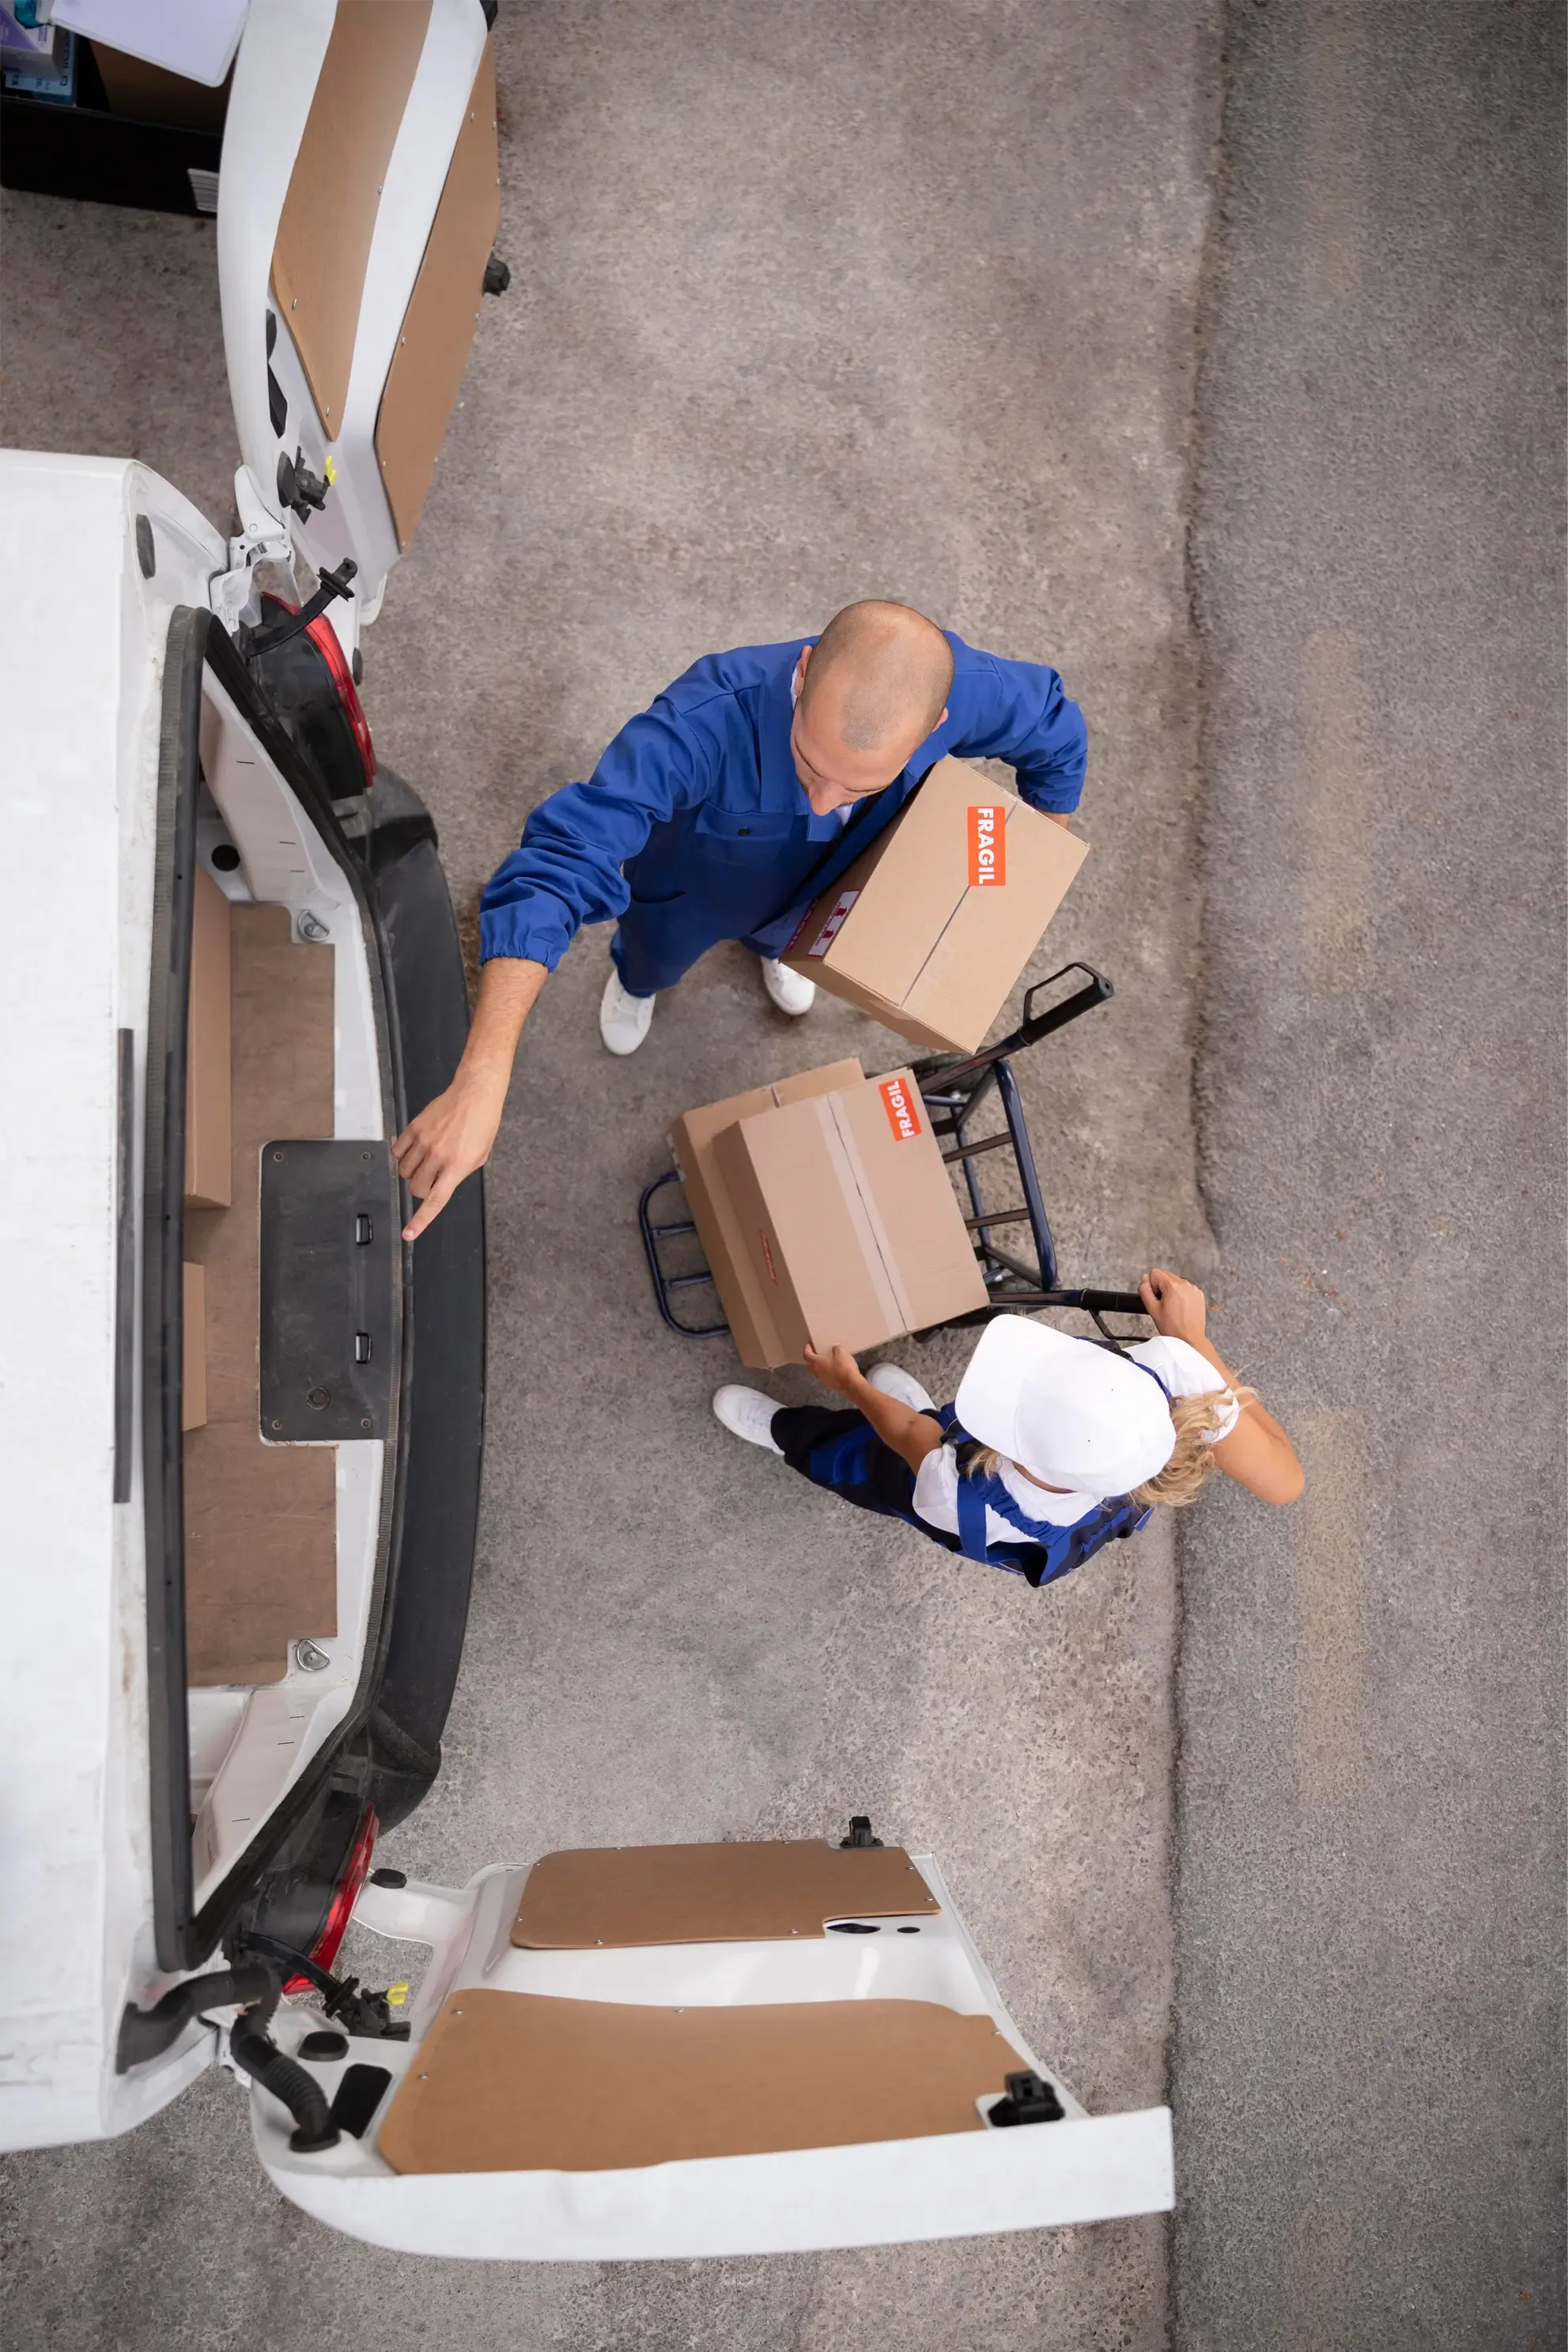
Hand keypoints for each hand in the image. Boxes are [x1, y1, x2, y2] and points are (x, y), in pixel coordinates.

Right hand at [394, 1068, 504, 1241]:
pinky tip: (415, 1149)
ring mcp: (424, 1142)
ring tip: (427, 1159)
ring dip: (412, 1172)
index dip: (420, 1221)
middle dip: (421, 1189)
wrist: (474, 1094)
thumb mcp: (479, 1156)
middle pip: (415, 1188)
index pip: (435, 1201)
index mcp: (457, 1167)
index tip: (408, 1234)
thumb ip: (460, 1174)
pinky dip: (402, 1155)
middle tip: (431, 1178)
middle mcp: (438, 1156)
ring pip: (404, 1172)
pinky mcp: (414, 1129)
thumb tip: (442, 1185)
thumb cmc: (481, 1124)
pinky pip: (397, 1152)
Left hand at [803, 1342, 864, 1398]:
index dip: (807, 1348)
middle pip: (809, 1364)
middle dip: (812, 1358)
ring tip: (826, 1360)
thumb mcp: (841, 1351)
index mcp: (816, 1363)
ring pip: (816, 1371)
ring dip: (819, 1365)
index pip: (806, 1354)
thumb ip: (835, 1348)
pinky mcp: (829, 1384)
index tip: (809, 1344)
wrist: (851, 1384)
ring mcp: (822, 1379)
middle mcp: (816, 1372)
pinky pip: (824, 1376)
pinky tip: (833, 1368)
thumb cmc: (844, 1367)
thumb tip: (834, 1349)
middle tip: (817, 1352)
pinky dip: (826, 1371)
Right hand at [1139, 1267, 1207, 1344]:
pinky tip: (1181, 1307)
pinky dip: (1182, 1294)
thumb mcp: (1152, 1309)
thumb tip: (1144, 1279)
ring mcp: (1194, 1289)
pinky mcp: (1199, 1294)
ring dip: (1172, 1290)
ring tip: (1173, 1307)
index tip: (1157, 1298)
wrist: (1190, 1338)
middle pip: (1166, 1275)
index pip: (1155, 1273)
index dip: (1152, 1286)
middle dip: (1161, 1287)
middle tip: (1164, 1304)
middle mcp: (1185, 1284)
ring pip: (1176, 1281)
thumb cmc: (1172, 1327)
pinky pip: (1185, 1288)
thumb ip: (1145, 1291)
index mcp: (1173, 1286)